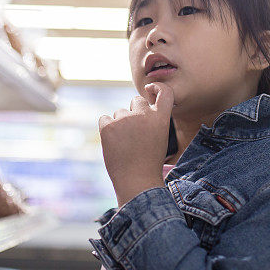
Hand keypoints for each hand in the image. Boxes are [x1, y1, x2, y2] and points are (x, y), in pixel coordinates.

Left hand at [98, 82, 174, 205]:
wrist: (137, 181)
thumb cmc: (149, 162)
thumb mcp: (159, 138)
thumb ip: (151, 120)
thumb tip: (136, 105)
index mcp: (161, 118)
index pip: (165, 92)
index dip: (156, 88)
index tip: (150, 89)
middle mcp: (143, 115)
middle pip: (136, 101)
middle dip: (134, 112)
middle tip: (135, 134)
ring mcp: (125, 119)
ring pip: (119, 113)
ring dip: (120, 124)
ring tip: (125, 145)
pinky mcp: (108, 126)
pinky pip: (104, 119)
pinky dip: (107, 128)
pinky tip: (113, 143)